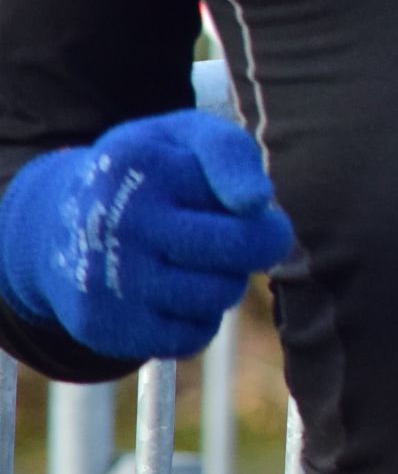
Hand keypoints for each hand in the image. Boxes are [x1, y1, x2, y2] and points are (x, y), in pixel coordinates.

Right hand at [0, 110, 293, 361]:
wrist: (56, 226)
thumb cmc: (147, 174)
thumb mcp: (184, 136)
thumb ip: (229, 152)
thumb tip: (255, 202)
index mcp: (146, 168)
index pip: (247, 204)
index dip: (265, 213)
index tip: (254, 209)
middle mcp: (124, 224)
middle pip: (241, 251)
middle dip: (258, 246)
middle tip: (240, 238)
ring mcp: (111, 280)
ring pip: (220, 295)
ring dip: (226, 281)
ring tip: (199, 260)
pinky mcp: (107, 327)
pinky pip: (192, 336)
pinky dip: (198, 318)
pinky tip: (175, 291)